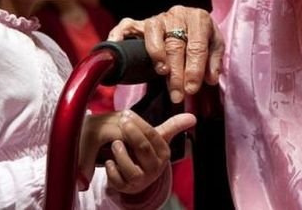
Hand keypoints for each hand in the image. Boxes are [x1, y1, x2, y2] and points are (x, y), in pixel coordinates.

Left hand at [78, 110, 195, 193]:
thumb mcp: (160, 138)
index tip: (127, 114)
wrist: (138, 176)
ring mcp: (141, 180)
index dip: (139, 124)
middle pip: (143, 149)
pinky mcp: (126, 188)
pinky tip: (109, 161)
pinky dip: (112, 170)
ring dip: (121, 154)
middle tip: (121, 122)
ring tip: (115, 143)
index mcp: (163, 154)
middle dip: (132, 134)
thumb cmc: (148, 152)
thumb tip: (193, 117)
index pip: (153, 136)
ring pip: (130, 169)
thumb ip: (174, 126)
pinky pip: (118, 180)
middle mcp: (154, 169)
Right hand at [108, 5, 223, 102]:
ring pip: (154, 35)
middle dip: (177, 72)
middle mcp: (177, 14)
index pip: (197, 45)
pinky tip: (118, 46)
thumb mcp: (215, 46)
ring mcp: (157, 17)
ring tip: (162, 74)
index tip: (191, 89)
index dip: (194, 69)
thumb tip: (210, 79)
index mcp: (199, 18)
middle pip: (175, 44)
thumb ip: (214, 62)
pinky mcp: (140, 22)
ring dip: (157, 56)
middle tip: (177, 94)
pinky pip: (127, 26)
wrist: (190, 23)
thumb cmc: (202, 38)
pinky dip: (120, 35)